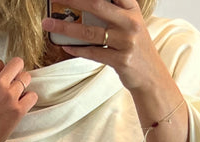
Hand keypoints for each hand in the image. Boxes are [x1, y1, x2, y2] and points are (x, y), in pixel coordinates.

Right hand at [0, 57, 37, 141]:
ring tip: (16, 97)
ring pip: (26, 78)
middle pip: (17, 63)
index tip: (0, 82)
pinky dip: (29, 99)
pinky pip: (33, 96)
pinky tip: (22, 106)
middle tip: (14, 84)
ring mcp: (9, 96)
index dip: (2, 71)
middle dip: (17, 72)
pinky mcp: (18, 110)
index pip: (0, 62)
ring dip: (24, 86)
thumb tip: (2, 77)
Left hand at [42, 0, 168, 92]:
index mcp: (131, 9)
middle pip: (97, 5)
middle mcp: (130, 22)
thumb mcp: (130, 23)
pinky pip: (94, 53)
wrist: (151, 76)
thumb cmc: (135, 47)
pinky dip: (77, 49)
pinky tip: (65, 46)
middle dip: (72, 0)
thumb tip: (83, 6)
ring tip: (48, 24)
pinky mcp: (121, 60)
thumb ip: (113, 11)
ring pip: (90, 32)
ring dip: (65, 27)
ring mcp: (126, 42)